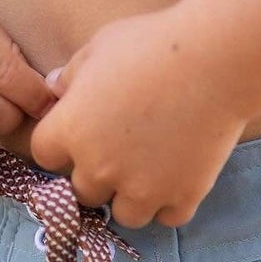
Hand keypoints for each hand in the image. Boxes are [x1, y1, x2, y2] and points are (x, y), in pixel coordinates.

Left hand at [28, 2, 254, 226]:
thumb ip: (71, 75)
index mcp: (72, 130)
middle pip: (83, 192)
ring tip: (149, 172)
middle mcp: (100, 168)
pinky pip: (169, 217)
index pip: (44, 155)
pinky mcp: (182, 197)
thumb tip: (55, 89)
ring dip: (132, 198)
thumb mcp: (100, 46)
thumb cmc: (153, 43)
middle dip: (97, 175)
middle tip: (120, 151)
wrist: (215, 61)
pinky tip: (179, 176)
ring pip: (124, 215)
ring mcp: (143, 189)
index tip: (79, 134)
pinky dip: (172, 202)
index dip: (60, 146)